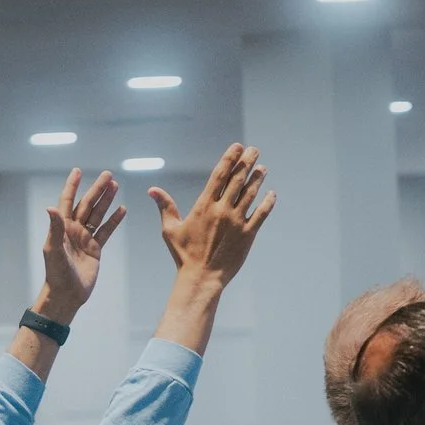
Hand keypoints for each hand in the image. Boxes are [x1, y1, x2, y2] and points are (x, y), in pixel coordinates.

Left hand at [37, 169, 125, 322]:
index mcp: (62, 228)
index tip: (77, 171)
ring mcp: (85, 239)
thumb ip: (55, 228)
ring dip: (106, 201)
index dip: (72, 186)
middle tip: (108, 174)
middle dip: (97, 189)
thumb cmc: (56, 274)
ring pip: (97, 215)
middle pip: (87, 204)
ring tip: (115, 186)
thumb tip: (50, 208)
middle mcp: (73, 230)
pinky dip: (114, 221)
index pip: (67, 201)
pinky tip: (121, 209)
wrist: (66, 295)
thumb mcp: (53, 250)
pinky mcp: (95, 249)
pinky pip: (106, 231)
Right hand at [147, 143, 275, 285]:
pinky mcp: (247, 235)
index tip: (238, 147)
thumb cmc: (183, 255)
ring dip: (257, 179)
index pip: (219, 175)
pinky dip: (267, 203)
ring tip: (262, 168)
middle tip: (254, 150)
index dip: (230, 158)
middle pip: (238, 180)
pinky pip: (261, 214)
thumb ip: (165, 207)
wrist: (201, 278)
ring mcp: (236, 222)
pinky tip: (271, 194)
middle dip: (247, 162)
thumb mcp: (170, 229)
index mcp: (204, 206)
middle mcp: (222, 210)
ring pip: (251, 194)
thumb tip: (152, 190)